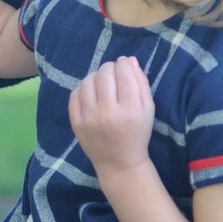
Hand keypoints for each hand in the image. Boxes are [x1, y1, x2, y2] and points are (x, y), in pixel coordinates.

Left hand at [69, 55, 154, 175]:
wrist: (119, 162)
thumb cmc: (137, 133)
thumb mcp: (147, 109)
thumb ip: (141, 83)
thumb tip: (129, 60)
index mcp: (131, 110)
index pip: (124, 74)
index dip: (123, 63)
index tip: (124, 63)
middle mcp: (108, 113)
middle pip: (104, 74)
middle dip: (110, 68)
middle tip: (113, 73)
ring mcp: (89, 118)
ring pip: (87, 81)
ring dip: (96, 76)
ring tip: (102, 83)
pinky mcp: (76, 122)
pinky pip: (74, 94)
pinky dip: (83, 89)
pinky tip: (91, 94)